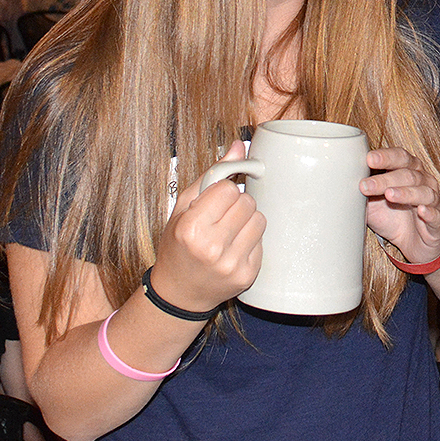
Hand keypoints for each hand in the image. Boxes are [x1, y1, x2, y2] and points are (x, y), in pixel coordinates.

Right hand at [151, 141, 264, 312]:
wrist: (178, 292)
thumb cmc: (177, 246)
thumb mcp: (183, 207)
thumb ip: (211, 175)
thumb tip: (239, 148)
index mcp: (192, 228)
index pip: (228, 188)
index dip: (222, 192)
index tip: (214, 201)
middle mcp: (212, 248)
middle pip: (247, 203)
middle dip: (236, 205)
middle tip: (221, 217)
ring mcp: (231, 264)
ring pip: (259, 220)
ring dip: (247, 220)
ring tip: (228, 231)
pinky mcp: (247, 275)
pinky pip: (262, 241)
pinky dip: (250, 240)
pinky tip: (233, 248)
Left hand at [361, 147, 439, 265]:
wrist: (415, 243)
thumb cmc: (392, 215)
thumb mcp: (372, 202)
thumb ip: (361, 190)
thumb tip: (335, 181)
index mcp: (407, 169)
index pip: (399, 156)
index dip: (384, 156)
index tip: (368, 159)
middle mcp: (423, 180)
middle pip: (407, 174)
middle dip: (385, 179)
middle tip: (365, 186)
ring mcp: (432, 200)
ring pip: (422, 192)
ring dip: (405, 192)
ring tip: (389, 195)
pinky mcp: (438, 222)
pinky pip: (435, 215)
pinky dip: (429, 212)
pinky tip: (420, 211)